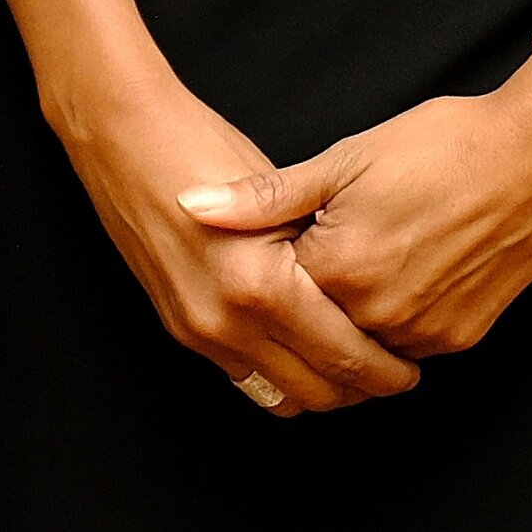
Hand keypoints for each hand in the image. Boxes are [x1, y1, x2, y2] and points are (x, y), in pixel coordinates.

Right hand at [59, 70, 420, 416]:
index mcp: (263, 285)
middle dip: (362, 390)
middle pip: (318, 390)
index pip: (344, 355)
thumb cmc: (202, 146)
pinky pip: (245, 378)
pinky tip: (300, 350)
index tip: (409, 368)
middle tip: (392, 376)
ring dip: (320, 391)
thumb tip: (374, 291)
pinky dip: (280, 375)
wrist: (121, 134)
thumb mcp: (279, 194)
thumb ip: (322, 252)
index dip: (387, 370)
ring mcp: (199, 330)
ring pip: (281, 397)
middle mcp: (227, 320)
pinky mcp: (181, 328)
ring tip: (350, 369)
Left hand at [183, 46, 531, 362]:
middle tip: (325, 244)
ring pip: (362, 340)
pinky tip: (402, 264)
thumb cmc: (441, 145)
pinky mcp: (463, 337)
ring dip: (351, 310)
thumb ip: (264, 197)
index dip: (273, 258)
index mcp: (340, 271)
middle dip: (307, 294)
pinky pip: (409, 342)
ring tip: (366, 249)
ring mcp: (426, 334)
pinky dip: (394, 315)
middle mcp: (381, 316)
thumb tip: (189, 204)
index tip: (282, 233)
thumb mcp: (343, 160)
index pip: (275, 291)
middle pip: (316, 324)